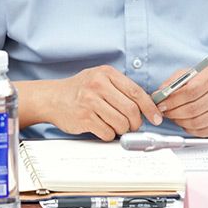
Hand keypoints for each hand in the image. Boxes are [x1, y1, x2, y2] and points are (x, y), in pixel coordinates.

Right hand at [40, 65, 162, 140]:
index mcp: (106, 73)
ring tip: (116, 126)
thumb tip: (145, 105)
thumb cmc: (78, 89)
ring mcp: (90, 102)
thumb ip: (120, 88)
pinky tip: (103, 128)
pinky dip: (109, 134)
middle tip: (134, 126)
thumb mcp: (99, 78)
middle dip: (136, 122)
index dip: (150, 107)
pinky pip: (107, 132)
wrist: (51, 98)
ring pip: (121, 123)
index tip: (156, 117)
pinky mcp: (84, 118)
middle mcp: (98, 85)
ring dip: (123, 130)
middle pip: (131, 110)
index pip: (136, 92)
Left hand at [156, 66, 207, 136]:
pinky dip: (190, 129)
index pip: (190, 91)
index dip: (172, 100)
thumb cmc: (207, 83)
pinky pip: (204, 132)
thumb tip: (158, 95)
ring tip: (175, 117)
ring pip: (197, 122)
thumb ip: (172, 84)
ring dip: (181, 122)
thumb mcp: (189, 75)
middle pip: (193, 108)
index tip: (161, 104)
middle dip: (174, 113)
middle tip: (165, 112)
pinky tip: (186, 123)